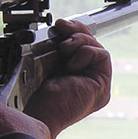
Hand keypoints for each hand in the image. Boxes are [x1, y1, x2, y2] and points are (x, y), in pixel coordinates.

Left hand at [23, 18, 111, 138]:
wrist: (38, 113)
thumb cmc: (35, 96)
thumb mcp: (45, 62)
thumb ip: (56, 45)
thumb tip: (61, 25)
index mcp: (72, 75)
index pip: (80, 45)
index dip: (73, 31)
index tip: (60, 25)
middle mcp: (87, 79)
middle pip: (90, 43)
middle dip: (76, 31)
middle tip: (61, 28)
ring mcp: (96, 83)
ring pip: (96, 46)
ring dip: (79, 41)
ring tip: (63, 50)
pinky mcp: (102, 85)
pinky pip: (102, 54)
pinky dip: (85, 53)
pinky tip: (71, 66)